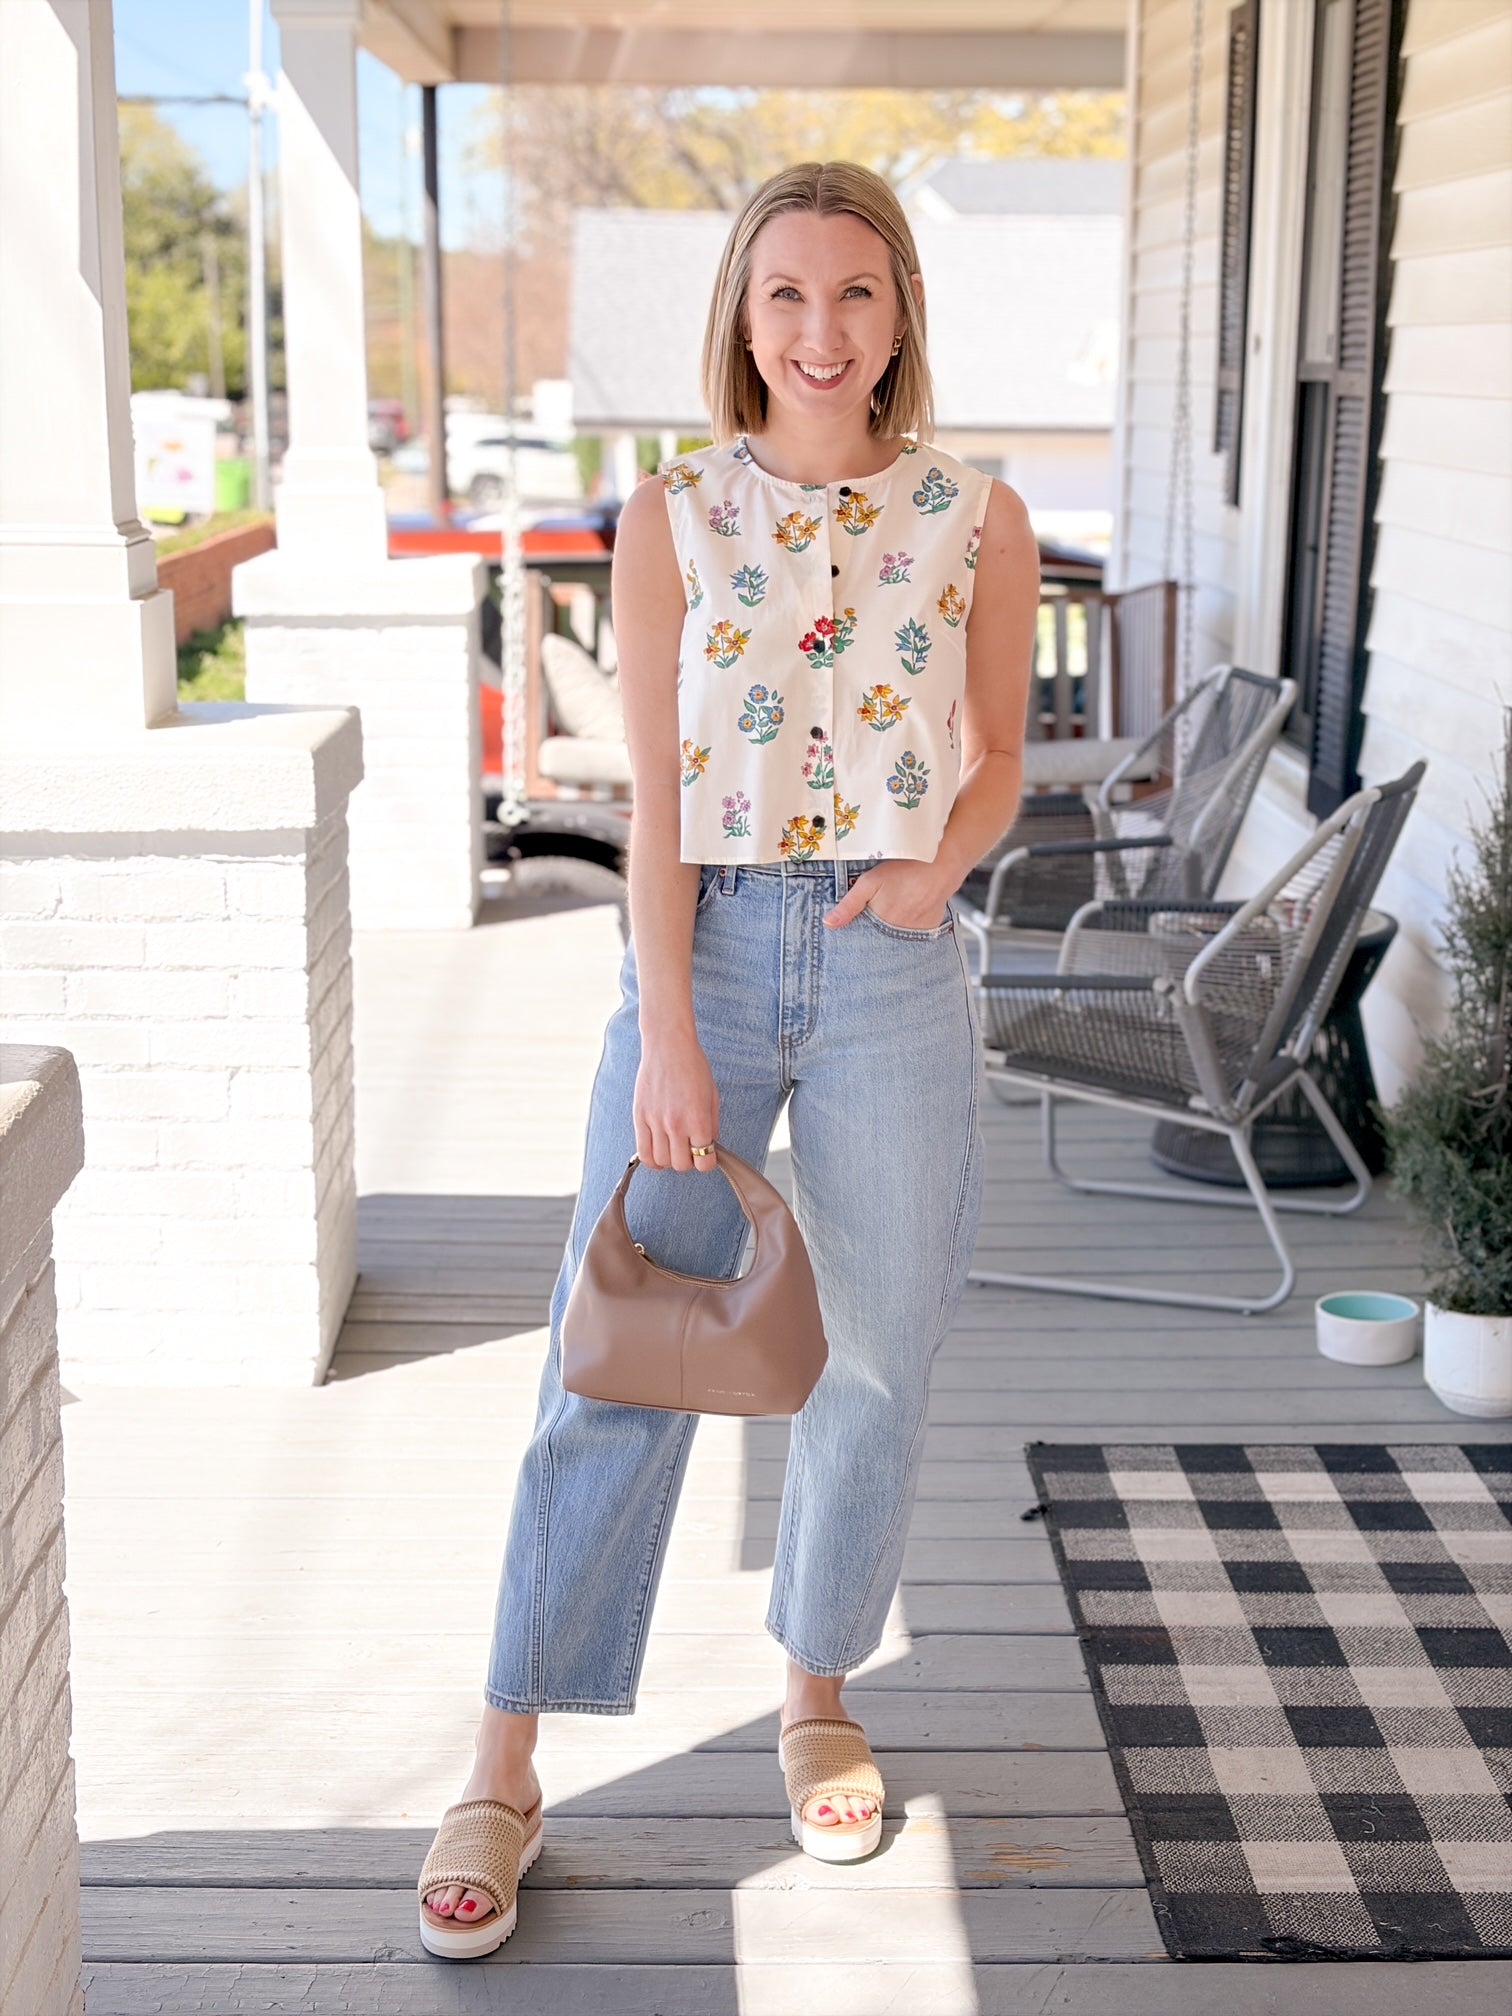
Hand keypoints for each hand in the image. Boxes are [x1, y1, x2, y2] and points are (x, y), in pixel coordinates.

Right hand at [633, 1034, 719, 1172]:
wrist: (668, 1046)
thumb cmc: (693, 1067)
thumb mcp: (712, 1096)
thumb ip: (712, 1125)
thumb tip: (709, 1147)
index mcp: (698, 1120)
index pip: (704, 1162)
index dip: (707, 1162)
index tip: (705, 1154)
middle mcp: (676, 1124)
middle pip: (681, 1166)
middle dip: (688, 1161)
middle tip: (689, 1149)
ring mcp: (656, 1122)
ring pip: (661, 1162)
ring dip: (669, 1160)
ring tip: (673, 1148)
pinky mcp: (640, 1117)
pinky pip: (643, 1153)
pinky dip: (651, 1160)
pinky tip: (658, 1153)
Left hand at [823, 860, 954, 933]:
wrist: (941, 865)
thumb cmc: (905, 869)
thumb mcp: (870, 882)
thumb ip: (849, 904)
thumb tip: (828, 923)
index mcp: (881, 923)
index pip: (863, 941)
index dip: (856, 937)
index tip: (850, 939)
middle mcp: (898, 932)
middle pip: (881, 942)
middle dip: (874, 938)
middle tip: (879, 916)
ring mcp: (916, 933)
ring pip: (898, 940)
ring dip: (892, 934)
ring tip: (894, 914)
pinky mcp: (929, 928)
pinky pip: (915, 935)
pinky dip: (909, 930)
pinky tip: (908, 914)